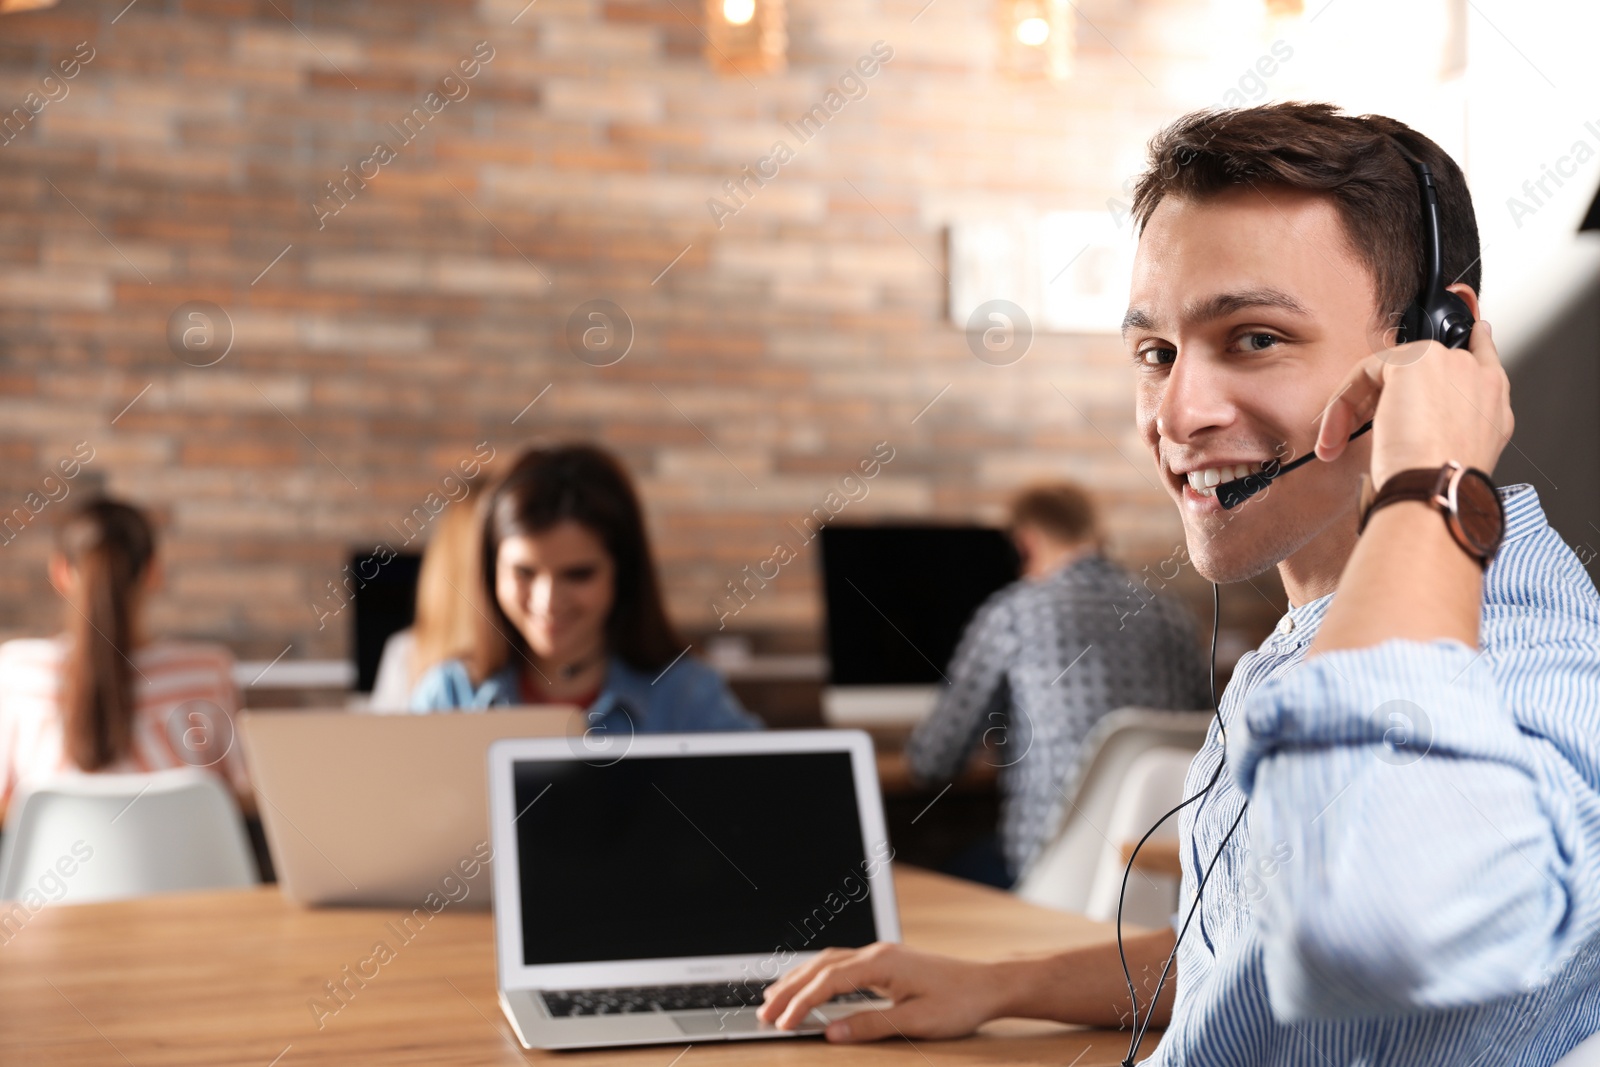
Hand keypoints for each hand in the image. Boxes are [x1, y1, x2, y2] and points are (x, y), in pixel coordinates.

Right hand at [757, 943, 1003, 1041]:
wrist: (988, 985)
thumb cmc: (958, 1003)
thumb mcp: (916, 1021)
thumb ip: (870, 1025)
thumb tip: (830, 1032)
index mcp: (881, 963)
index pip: (829, 981)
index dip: (801, 1002)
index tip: (781, 1023)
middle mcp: (876, 953)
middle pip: (821, 966)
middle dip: (789, 989)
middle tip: (764, 1013)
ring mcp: (880, 955)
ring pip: (828, 961)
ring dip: (799, 979)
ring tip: (774, 998)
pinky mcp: (886, 962)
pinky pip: (841, 964)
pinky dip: (818, 975)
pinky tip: (809, 985)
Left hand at [1314, 319, 1512, 488]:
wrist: (1435, 489)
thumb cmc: (1438, 486)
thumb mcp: (1451, 455)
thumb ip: (1445, 426)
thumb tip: (1409, 423)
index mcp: (1493, 402)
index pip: (1484, 356)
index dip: (1477, 340)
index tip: (1475, 329)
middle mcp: (1479, 378)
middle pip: (1423, 366)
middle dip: (1381, 396)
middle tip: (1352, 428)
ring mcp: (1453, 364)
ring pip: (1390, 370)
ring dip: (1356, 405)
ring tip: (1337, 441)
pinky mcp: (1418, 360)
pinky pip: (1366, 370)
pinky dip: (1343, 402)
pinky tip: (1335, 433)